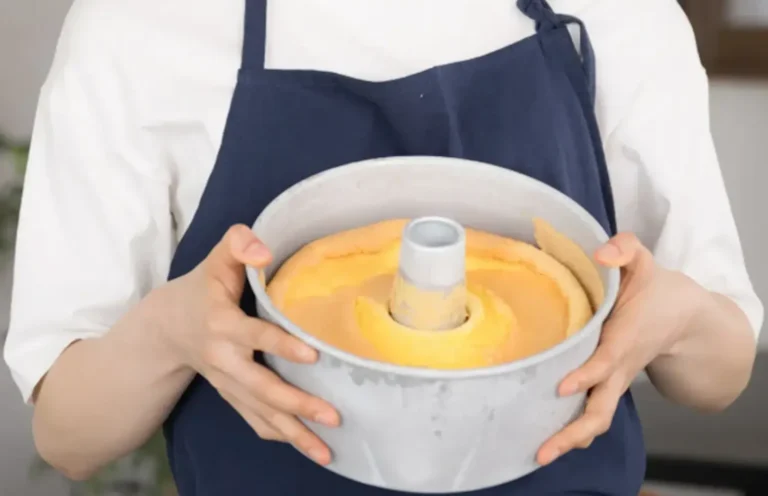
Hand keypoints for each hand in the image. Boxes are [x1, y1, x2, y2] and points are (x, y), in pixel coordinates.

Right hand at [162, 224, 338, 464]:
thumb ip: (238, 244)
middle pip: (261, 387)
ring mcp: (227, 383)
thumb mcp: (216, 259)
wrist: (166, 326)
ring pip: (260, 413)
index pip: (255, 335)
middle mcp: (224, 359)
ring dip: (293, 434)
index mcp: (222, 324)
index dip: (282, 345)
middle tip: (332, 416)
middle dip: (296, 404)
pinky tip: (305, 446)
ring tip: (326, 452)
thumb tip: (264, 252)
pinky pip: (254, 420)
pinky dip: (279, 435)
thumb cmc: (202, 288)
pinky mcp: (231, 395)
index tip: (313, 355)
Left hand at [537, 232, 705, 464]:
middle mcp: (619, 366)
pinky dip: (575, 429)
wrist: (684, 317)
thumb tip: (602, 253)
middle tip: (542, 451)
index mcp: (625, 338)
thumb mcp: (643, 260)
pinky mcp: (609, 385)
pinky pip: (594, 413)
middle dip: (573, 433)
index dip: (587, 375)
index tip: (562, 387)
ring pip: (597, 418)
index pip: (606, 362)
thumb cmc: (655, 289)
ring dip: (571, 439)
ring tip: (539, 455)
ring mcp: (615, 380)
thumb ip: (625, 249)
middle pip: (600, 410)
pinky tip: (550, 440)